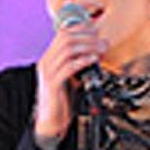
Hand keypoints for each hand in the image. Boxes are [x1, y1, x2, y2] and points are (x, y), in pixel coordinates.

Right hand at [33, 17, 108, 147]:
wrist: (52, 121)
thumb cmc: (63, 99)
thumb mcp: (72, 76)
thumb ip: (80, 64)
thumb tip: (96, 52)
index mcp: (49, 58)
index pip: (63, 33)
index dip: (80, 28)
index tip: (97, 30)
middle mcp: (46, 62)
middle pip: (66, 38)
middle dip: (87, 36)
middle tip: (103, 42)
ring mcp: (48, 72)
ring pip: (67, 49)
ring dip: (88, 46)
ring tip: (101, 50)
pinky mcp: (52, 84)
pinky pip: (68, 67)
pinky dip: (83, 60)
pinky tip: (94, 60)